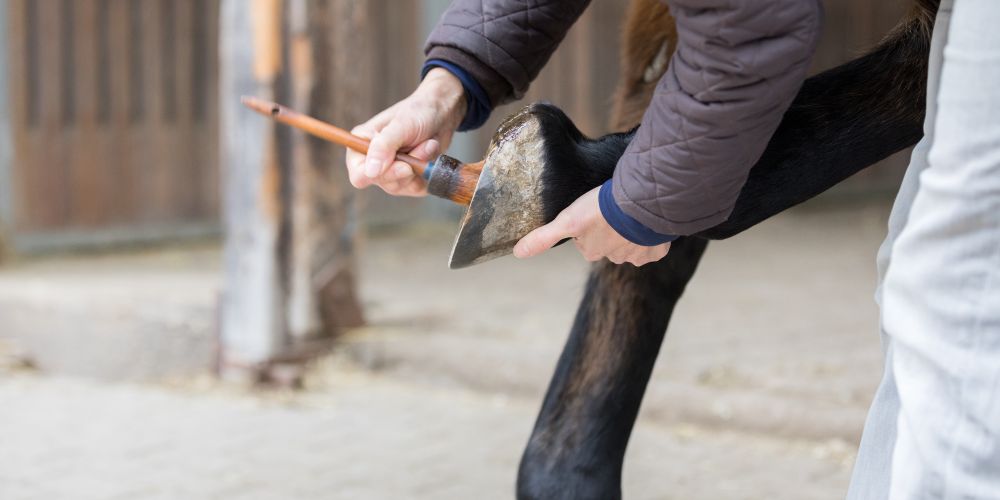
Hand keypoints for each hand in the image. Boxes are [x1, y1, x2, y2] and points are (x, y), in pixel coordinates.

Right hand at [346, 68, 465, 196]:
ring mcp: (391, 172)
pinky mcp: (408, 179)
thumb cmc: (417, 112)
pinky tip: (430, 154)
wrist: (440, 114)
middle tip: (423, 147)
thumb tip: (370, 172)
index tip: (403, 165)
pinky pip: (417, 188)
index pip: (359, 175)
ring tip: (428, 144)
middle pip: (384, 183)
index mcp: (361, 145)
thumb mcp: (401, 125)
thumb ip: (384, 146)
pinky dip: (427, 172)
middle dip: (408, 167)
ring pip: (402, 186)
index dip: (379, 175)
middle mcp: (373, 162)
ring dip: (420, 166)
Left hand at [513, 187, 670, 265]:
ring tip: (631, 212)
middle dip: (610, 228)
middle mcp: (614, 258)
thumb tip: (517, 254)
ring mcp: (637, 255)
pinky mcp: (657, 250)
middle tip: (612, 210)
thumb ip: (543, 238)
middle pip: (609, 242)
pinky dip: (652, 234)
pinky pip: (654, 243)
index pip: (587, 240)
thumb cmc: (601, 210)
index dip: (590, 224)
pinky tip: (648, 221)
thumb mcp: (567, 220)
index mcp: (592, 251)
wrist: (640, 204)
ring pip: (632, 242)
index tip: (594, 211)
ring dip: (631, 230)